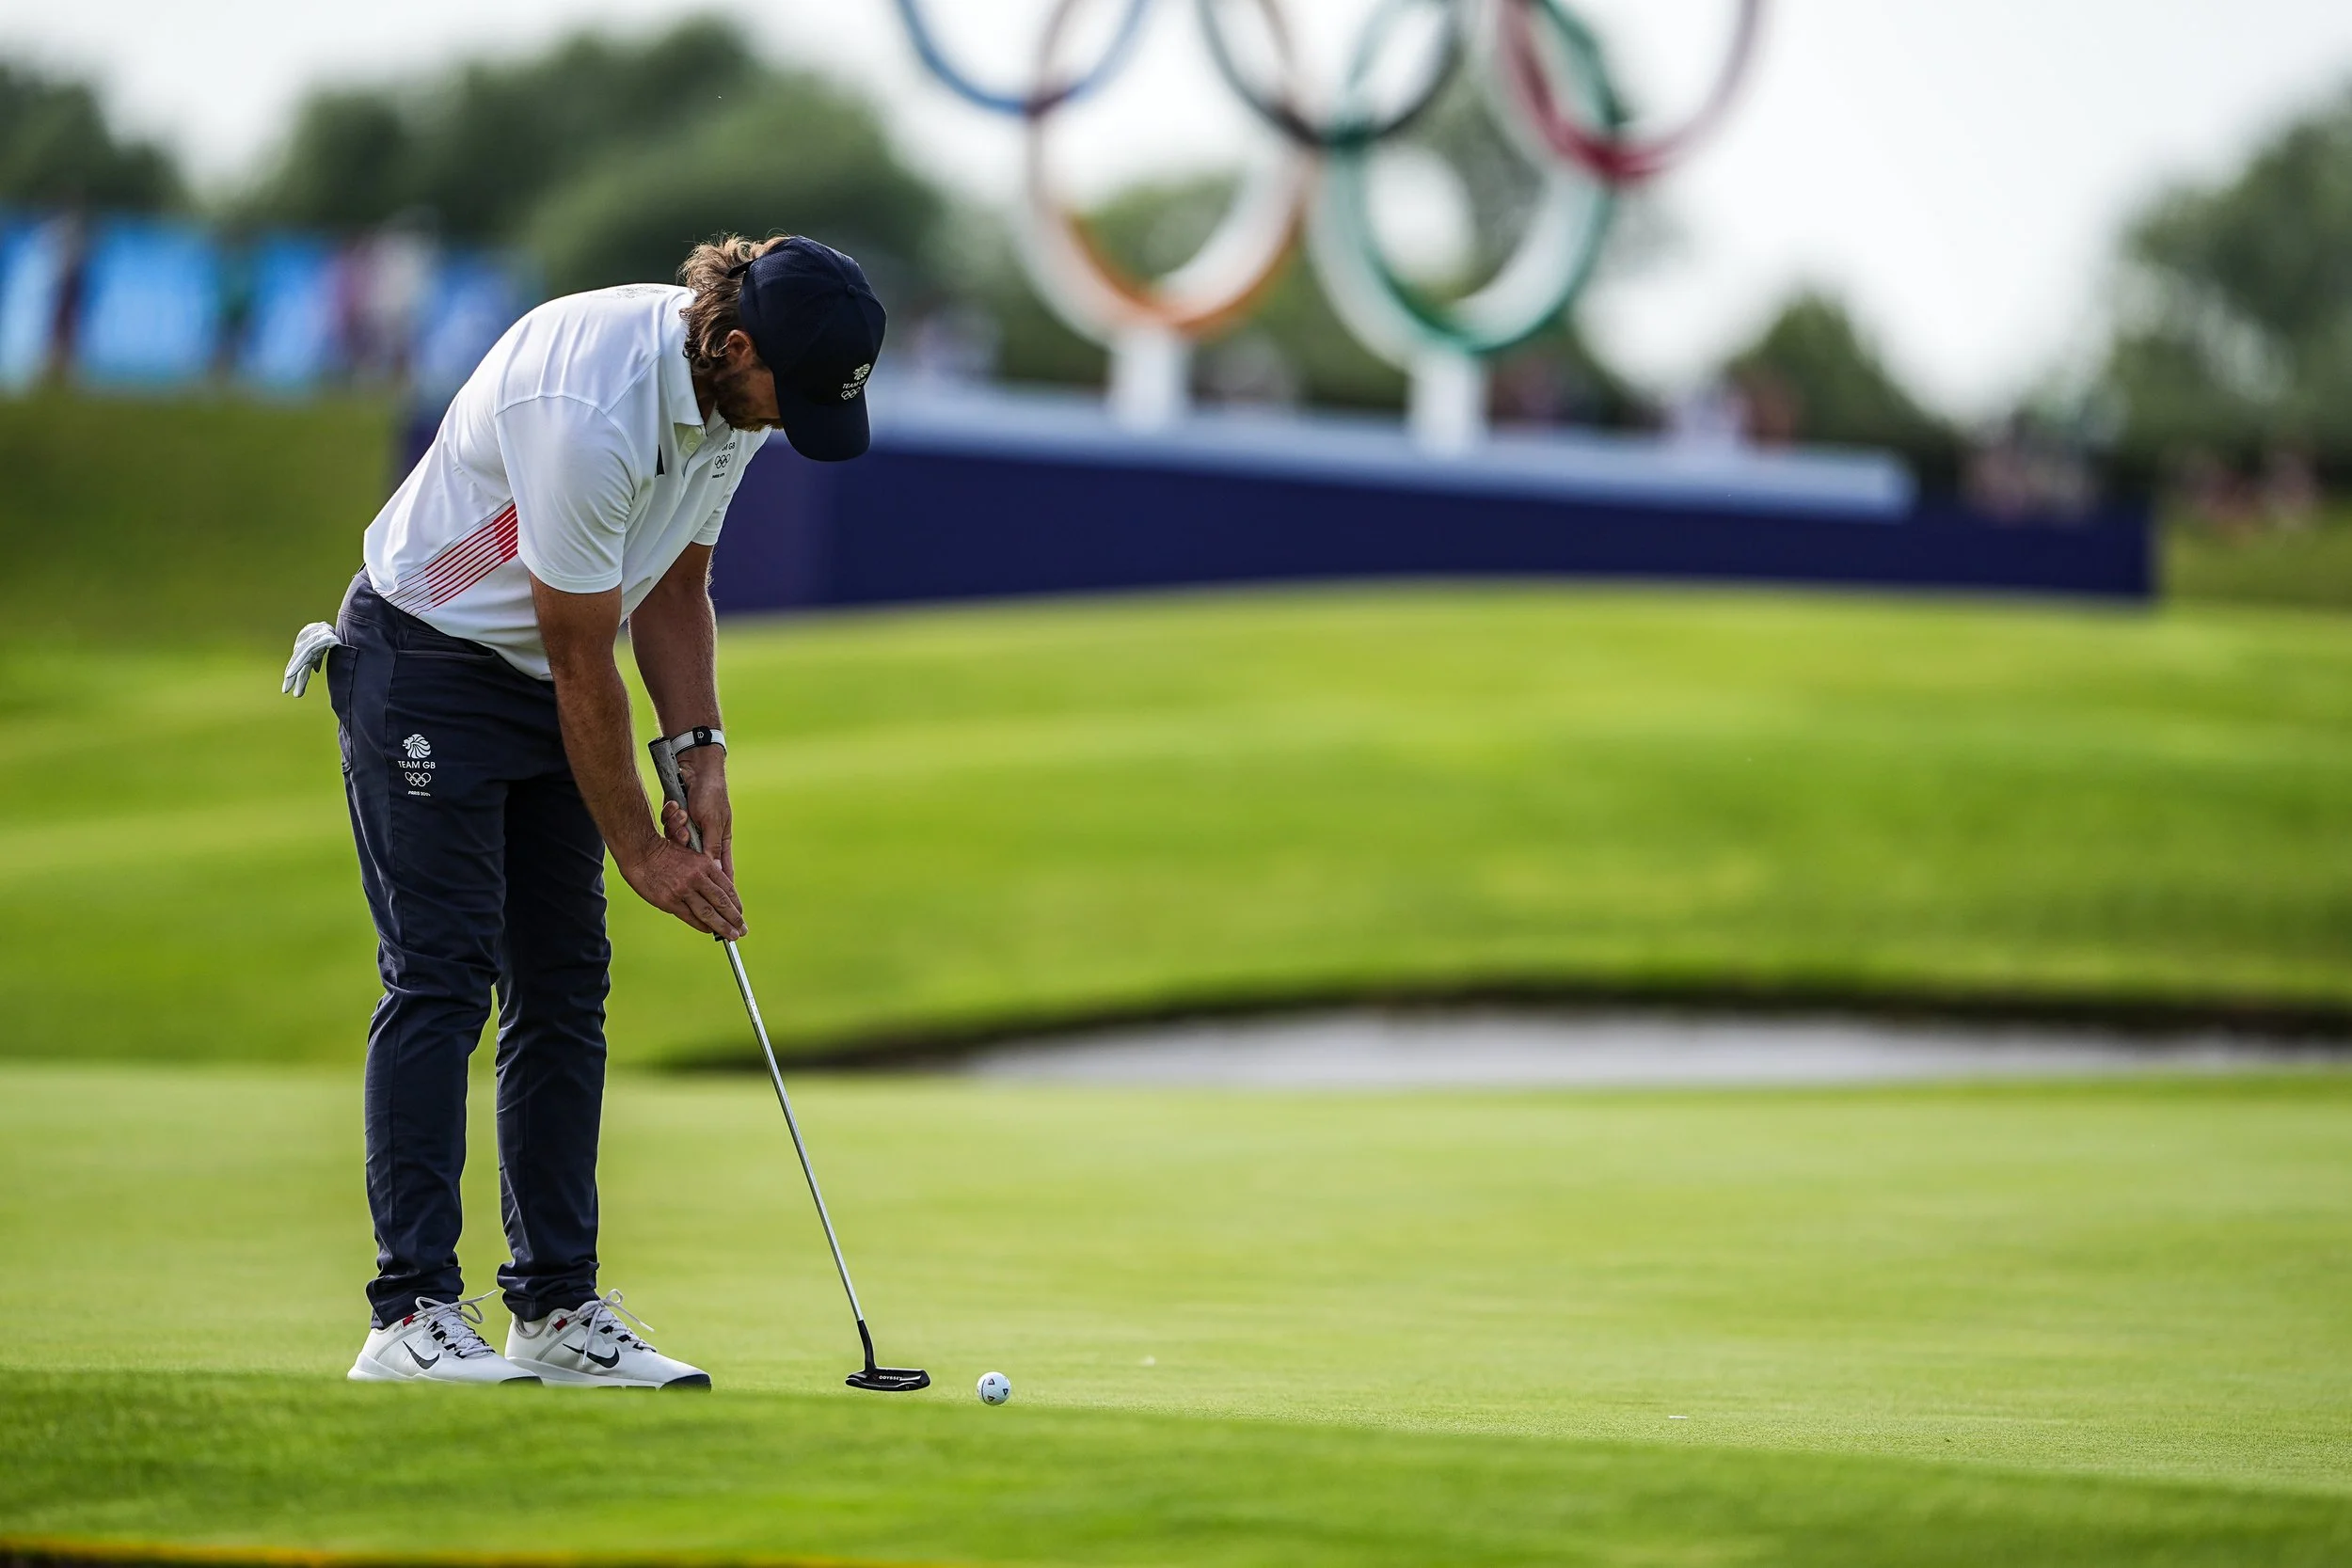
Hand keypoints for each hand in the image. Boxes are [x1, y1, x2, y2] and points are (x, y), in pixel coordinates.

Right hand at [621, 833, 744, 939]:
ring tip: (732, 936)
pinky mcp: (669, 900)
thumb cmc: (666, 853)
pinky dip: (701, 925)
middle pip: (721, 903)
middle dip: (734, 919)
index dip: (736, 904)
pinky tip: (709, 930)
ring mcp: (683, 890)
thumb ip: (705, 872)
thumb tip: (718, 893)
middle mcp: (697, 878)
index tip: (740, 914)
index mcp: (705, 864)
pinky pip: (690, 917)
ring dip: (722, 926)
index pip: (727, 888)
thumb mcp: (692, 855)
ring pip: (708, 912)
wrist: (641, 852)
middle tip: (742, 930)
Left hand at [670, 745, 734, 879]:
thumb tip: (715, 873)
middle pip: (693, 862)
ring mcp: (689, 830)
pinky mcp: (675, 821)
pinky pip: (668, 829)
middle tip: (684, 852)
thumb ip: (711, 848)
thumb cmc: (710, 794)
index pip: (721, 871)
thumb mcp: (712, 822)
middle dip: (686, 857)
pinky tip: (674, 805)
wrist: (694, 767)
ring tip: (681, 814)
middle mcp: (704, 838)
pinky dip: (670, 818)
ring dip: (676, 830)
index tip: (716, 902)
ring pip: (677, 845)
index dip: (720, 888)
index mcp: (720, 841)